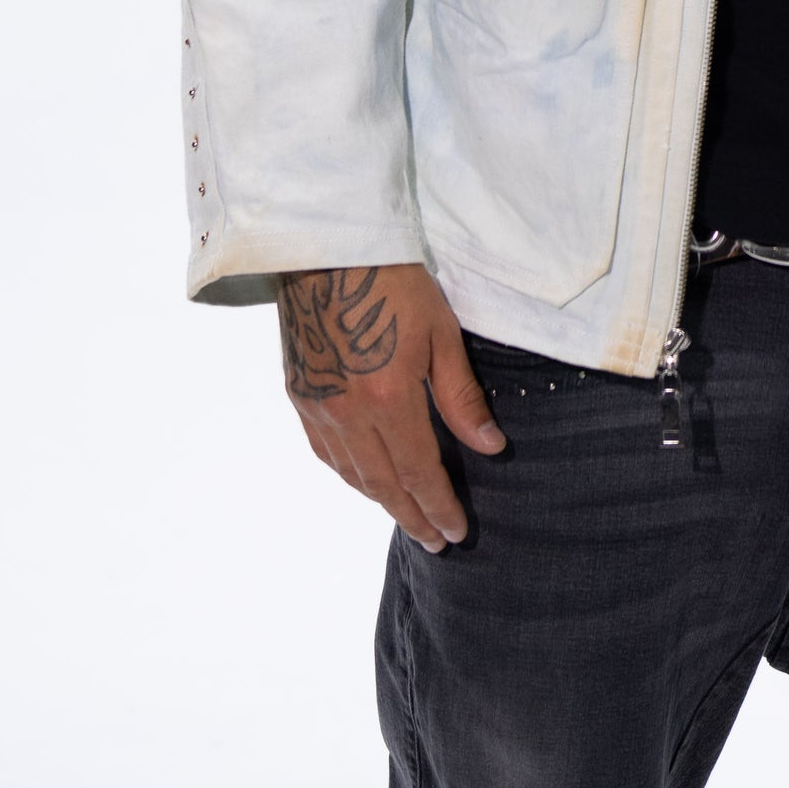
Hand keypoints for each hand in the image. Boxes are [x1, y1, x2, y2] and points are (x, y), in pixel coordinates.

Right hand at [276, 262, 503, 552]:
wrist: (326, 246)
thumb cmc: (393, 281)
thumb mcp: (441, 334)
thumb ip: (462, 398)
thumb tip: (490, 447)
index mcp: (388, 400)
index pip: (418, 473)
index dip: (439, 506)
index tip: (457, 532)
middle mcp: (347, 414)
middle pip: (384, 484)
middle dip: (413, 517)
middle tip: (436, 541)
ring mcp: (317, 406)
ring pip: (351, 474)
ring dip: (381, 501)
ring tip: (407, 517)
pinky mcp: (298, 394)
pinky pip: (325, 451)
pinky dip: (349, 475)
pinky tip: (364, 479)